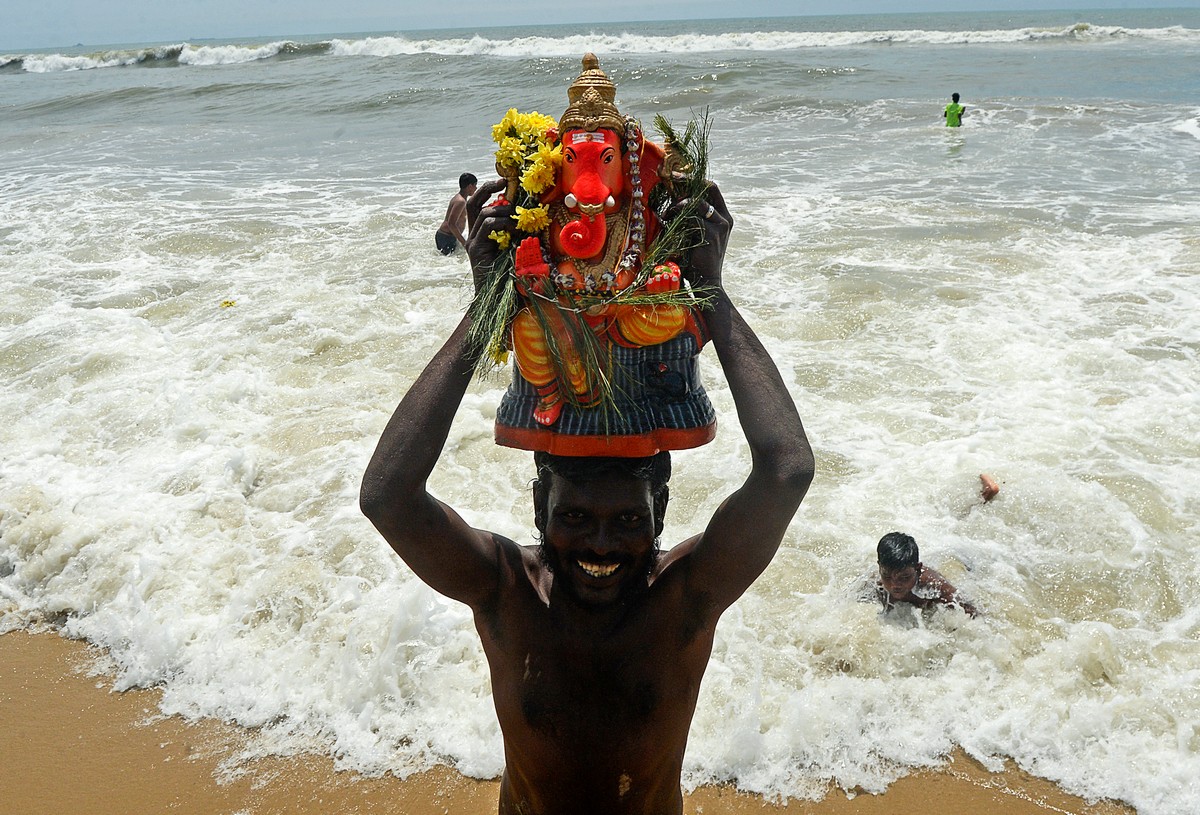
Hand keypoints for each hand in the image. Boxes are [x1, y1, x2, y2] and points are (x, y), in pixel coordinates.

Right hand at [465, 179, 512, 294]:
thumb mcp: (516, 250)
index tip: (503, 181)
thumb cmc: (511, 280)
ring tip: (517, 218)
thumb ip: (516, 234)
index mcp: (482, 234)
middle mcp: (474, 236)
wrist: (498, 303)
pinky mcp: (475, 250)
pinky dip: (502, 224)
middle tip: (503, 181)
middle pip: (473, 203)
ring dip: (503, 210)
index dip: (488, 190)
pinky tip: (514, 230)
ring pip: (483, 213)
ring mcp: (473, 243)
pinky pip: (487, 227)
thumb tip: (528, 217)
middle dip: (488, 188)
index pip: (479, 205)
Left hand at [664, 182, 731, 290]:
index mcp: (723, 217)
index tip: (676, 176)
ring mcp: (720, 226)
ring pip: (696, 202)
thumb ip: (690, 217)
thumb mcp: (694, 234)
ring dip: (677, 205)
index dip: (694, 179)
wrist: (705, 284)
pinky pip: (691, 217)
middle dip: (688, 181)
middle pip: (709, 188)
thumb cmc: (695, 261)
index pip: (712, 189)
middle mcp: (725, 219)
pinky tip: (668, 224)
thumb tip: (673, 198)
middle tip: (669, 179)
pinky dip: (677, 217)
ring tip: (666, 214)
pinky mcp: (711, 234)